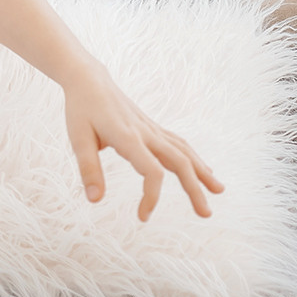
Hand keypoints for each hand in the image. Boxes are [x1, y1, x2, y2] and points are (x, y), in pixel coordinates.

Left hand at [63, 64, 223, 219]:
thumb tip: (95, 201)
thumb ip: (88, 169)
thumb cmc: (80, 109)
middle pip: (179, 161)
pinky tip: (204, 170)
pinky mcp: (152, 127)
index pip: (152, 171)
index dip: (152, 196)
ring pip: (184, 151)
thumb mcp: (77, 139)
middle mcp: (146, 133)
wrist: (88, 79)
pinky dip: (194, 158)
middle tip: (206, 214)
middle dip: (194, 188)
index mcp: (128, 137)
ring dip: (202, 172)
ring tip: (218, 191)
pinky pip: (178, 143)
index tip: (143, 217)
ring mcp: (152, 128)